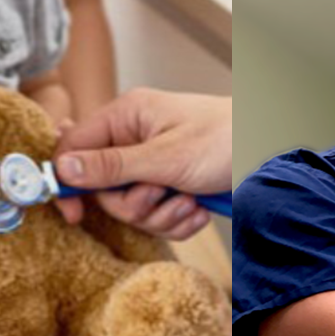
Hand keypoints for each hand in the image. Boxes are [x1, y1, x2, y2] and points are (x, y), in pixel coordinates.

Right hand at [52, 88, 232, 236]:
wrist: (272, 153)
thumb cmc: (226, 140)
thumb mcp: (166, 157)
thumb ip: (112, 165)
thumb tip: (62, 170)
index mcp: (126, 117)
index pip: (72, 148)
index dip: (66, 184)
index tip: (74, 215)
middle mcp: (136, 139)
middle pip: (103, 189)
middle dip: (134, 204)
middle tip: (160, 195)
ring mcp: (154, 164)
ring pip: (132, 207)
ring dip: (161, 214)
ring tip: (189, 201)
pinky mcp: (172, 186)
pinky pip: (157, 216)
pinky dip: (178, 219)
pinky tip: (198, 208)